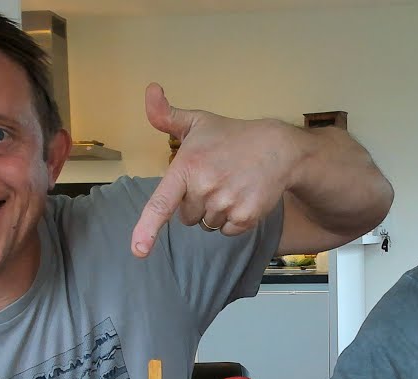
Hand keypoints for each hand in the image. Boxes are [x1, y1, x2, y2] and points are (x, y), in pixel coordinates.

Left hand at [130, 83, 303, 256]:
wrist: (278, 148)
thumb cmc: (232, 136)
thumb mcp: (198, 122)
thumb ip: (166, 115)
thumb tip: (149, 90)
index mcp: (188, 167)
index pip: (162, 203)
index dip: (147, 228)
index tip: (139, 251)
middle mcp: (205, 187)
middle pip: (186, 217)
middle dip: (196, 203)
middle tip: (215, 180)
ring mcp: (227, 203)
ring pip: (207, 224)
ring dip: (215, 211)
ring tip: (231, 186)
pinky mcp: (246, 216)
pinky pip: (227, 231)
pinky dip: (233, 220)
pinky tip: (242, 197)